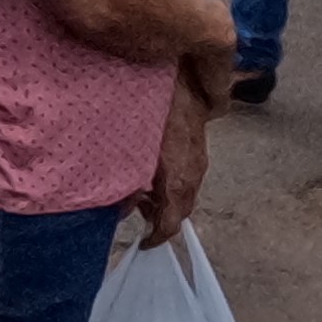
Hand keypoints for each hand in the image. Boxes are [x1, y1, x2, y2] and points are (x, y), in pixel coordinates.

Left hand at [140, 75, 213, 245]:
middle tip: (141, 216)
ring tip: (144, 192)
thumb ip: (126, 186)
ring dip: (167, 200)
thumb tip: (121, 208)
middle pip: (181, 212)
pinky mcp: (199, 147)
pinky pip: (189, 176)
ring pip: (186, 194)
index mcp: (177, 181)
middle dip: (162, 220)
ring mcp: (199, 160)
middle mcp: (193, 175)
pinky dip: (173, 183)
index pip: (170, 224)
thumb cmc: (151, 114)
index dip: (157, 239)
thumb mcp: (130, 154)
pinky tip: (155, 171)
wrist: (179, 78)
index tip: (144, 243)